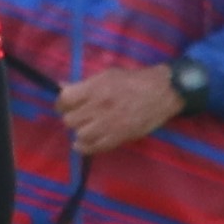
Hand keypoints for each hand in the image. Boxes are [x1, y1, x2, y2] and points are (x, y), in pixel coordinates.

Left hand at [55, 61, 184, 156]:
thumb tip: (61, 87)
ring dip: (80, 132)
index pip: (65, 100)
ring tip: (86, 128)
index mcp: (96, 88)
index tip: (66, 105)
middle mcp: (100, 107)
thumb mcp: (108, 75)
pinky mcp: (119, 138)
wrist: (162, 92)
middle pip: (70, 120)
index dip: (62, 103)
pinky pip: (94, 148)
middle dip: (72, 118)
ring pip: (80, 135)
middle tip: (79, 116)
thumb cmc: (134, 81)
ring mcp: (109, 124)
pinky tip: (84, 143)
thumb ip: (84, 84)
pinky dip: (85, 147)